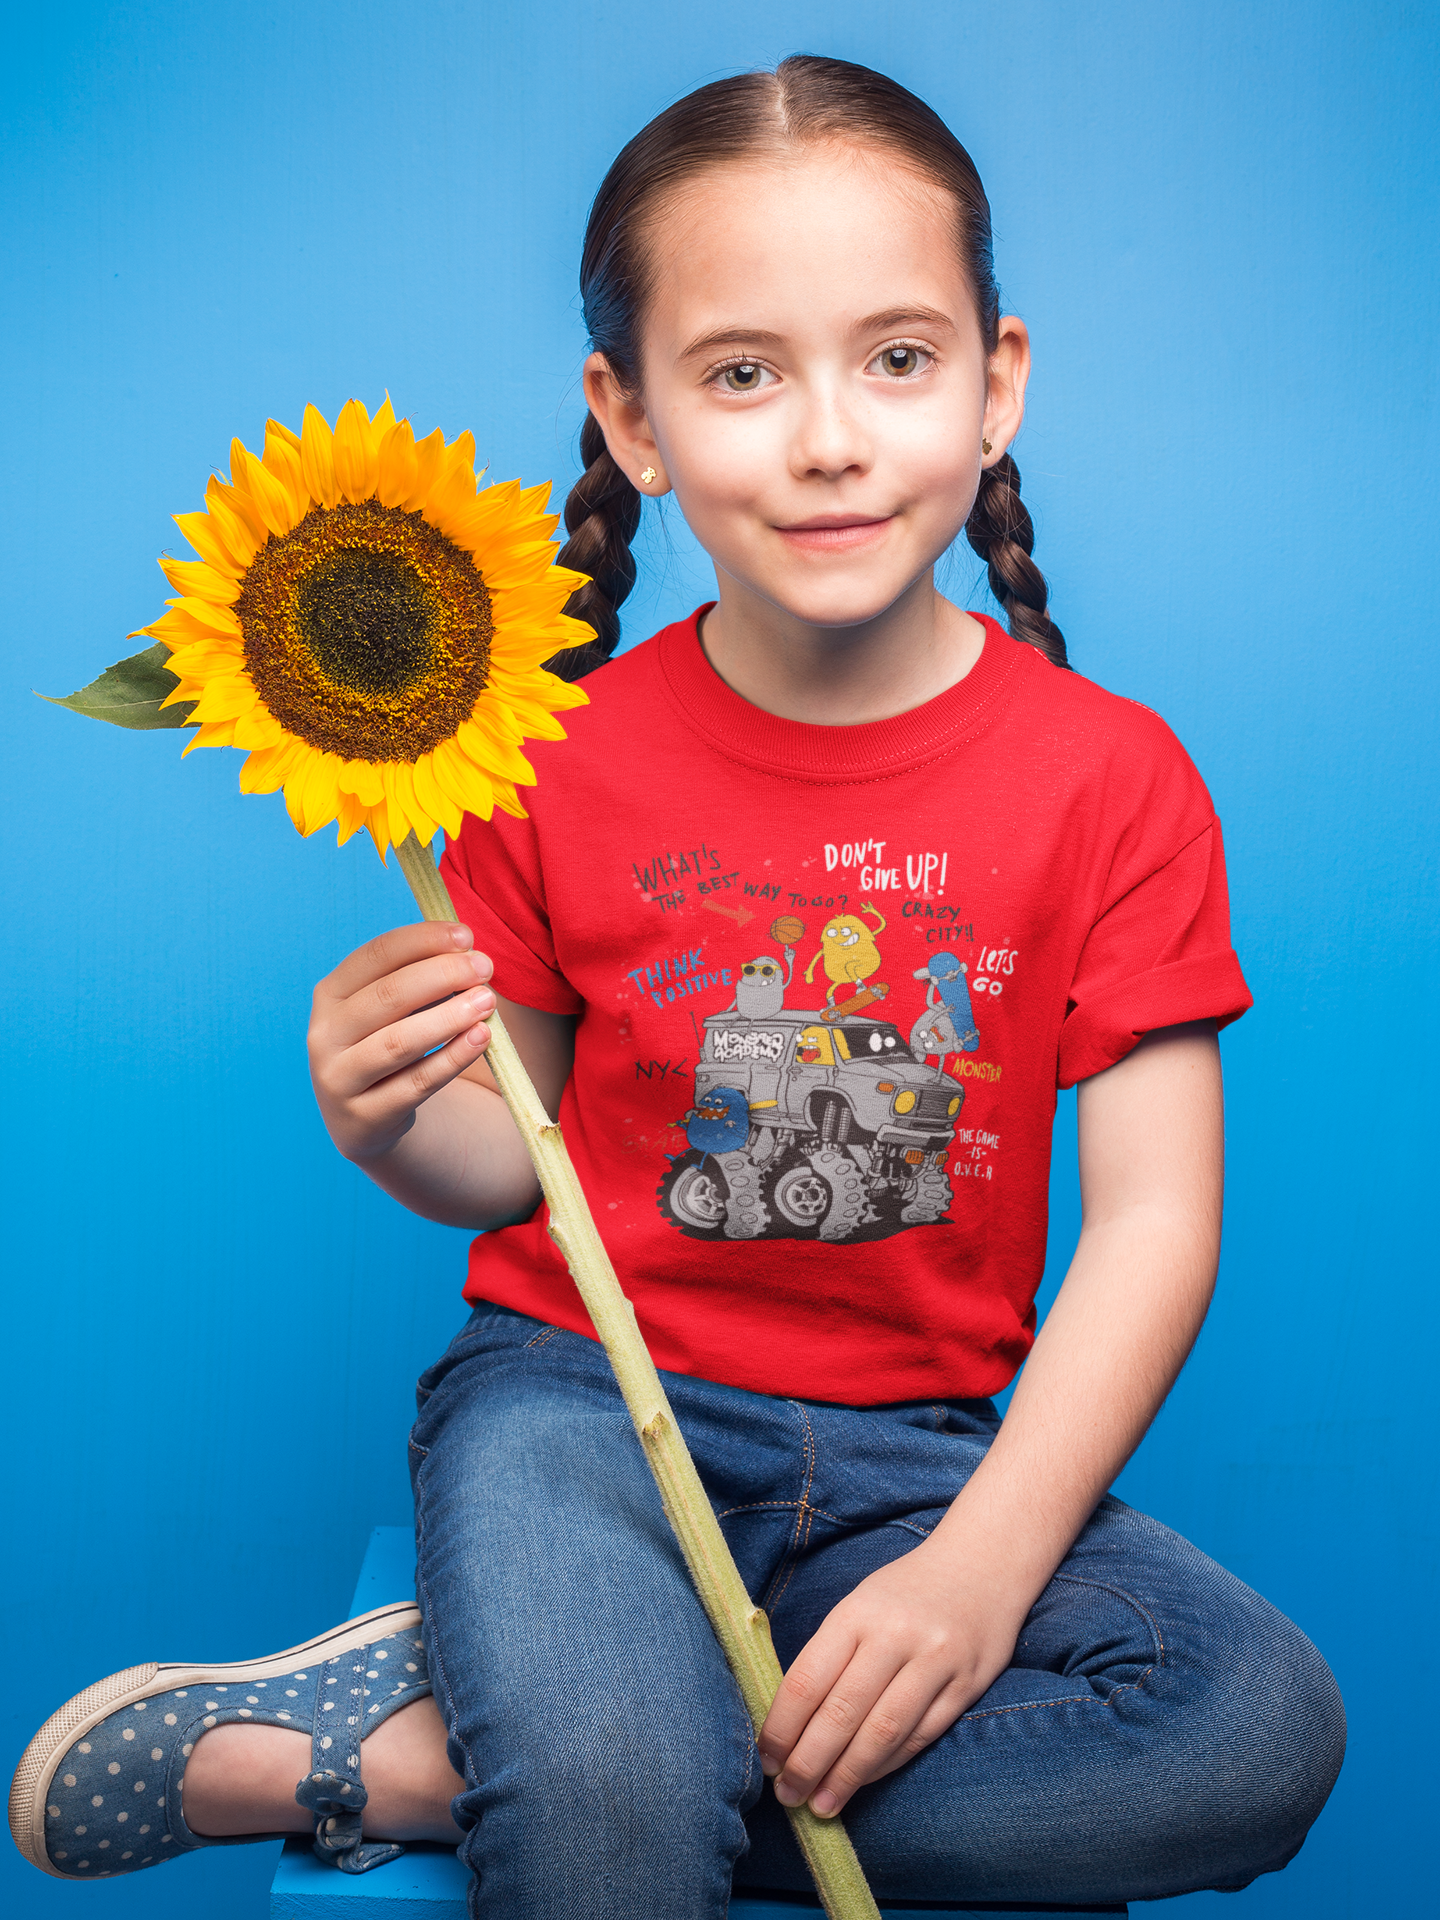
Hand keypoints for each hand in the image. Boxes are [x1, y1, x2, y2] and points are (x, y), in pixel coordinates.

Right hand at [308, 921, 496, 1162]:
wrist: (364, 1120)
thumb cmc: (385, 1045)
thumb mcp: (390, 1009)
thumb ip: (419, 979)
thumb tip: (468, 950)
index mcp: (330, 995)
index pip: (375, 955)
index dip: (422, 940)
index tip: (467, 936)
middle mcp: (325, 1035)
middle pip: (388, 995)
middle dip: (442, 975)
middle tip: (485, 968)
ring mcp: (339, 1079)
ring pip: (399, 1042)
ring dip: (449, 1017)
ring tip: (488, 1001)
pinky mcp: (365, 1118)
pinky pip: (416, 1084)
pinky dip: (452, 1059)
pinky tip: (481, 1039)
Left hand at [758, 1538, 1024, 1817]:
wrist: (982, 1564)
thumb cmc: (906, 1592)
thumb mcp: (861, 1604)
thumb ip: (831, 1655)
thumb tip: (791, 1724)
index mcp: (857, 1612)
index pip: (808, 1680)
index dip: (782, 1727)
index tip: (766, 1760)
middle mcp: (895, 1636)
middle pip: (843, 1712)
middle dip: (809, 1762)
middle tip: (787, 1795)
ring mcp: (935, 1661)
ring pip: (883, 1732)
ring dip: (847, 1776)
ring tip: (822, 1805)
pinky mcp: (966, 1685)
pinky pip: (920, 1736)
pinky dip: (887, 1765)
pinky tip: (864, 1781)